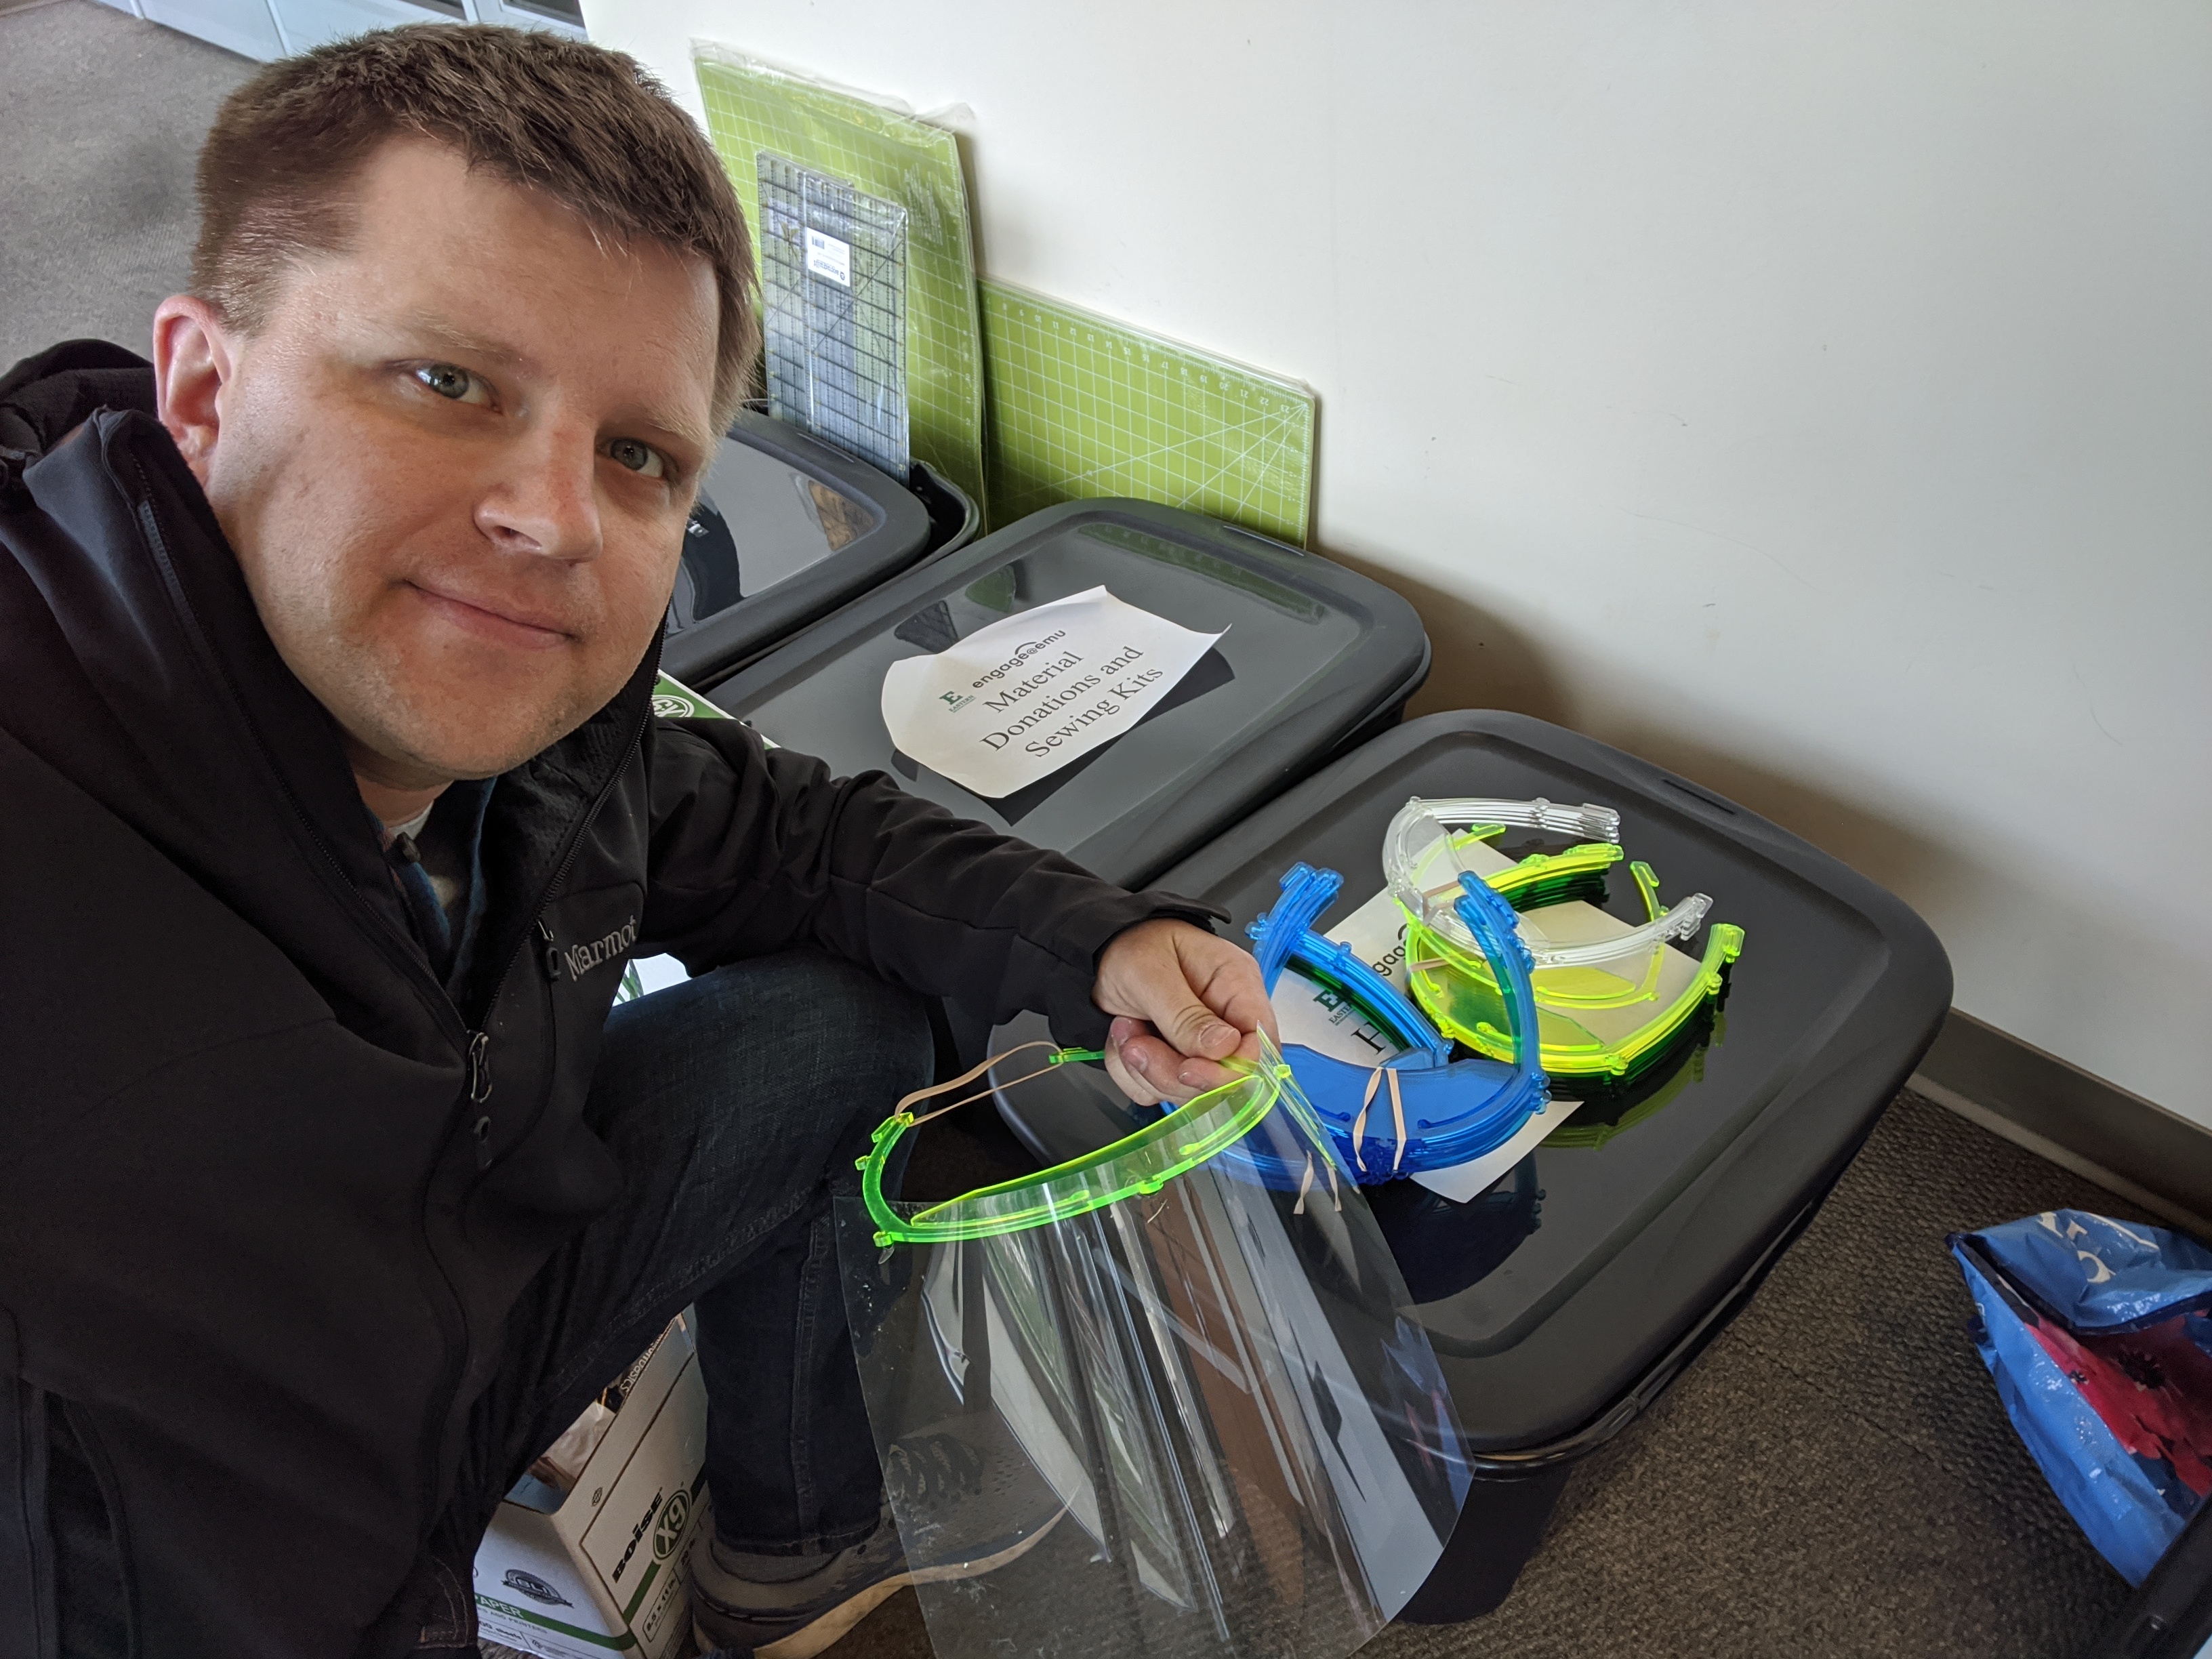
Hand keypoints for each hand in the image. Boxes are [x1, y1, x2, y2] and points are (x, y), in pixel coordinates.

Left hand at [1092, 919, 1278, 1105]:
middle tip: (1135, 1042)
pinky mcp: (1175, 1060)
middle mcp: (1225, 1018)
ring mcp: (1200, 1044)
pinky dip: (1131, 1073)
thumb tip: (1225, 1048)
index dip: (1230, 1069)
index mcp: (1236, 984)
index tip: (1187, 1070)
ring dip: (1144, 1069)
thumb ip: (1185, 1015)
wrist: (1098, 953)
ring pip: (1186, 1090)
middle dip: (1170, 1070)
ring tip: (1124, 1028)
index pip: (1260, 1045)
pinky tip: (1123, 1039)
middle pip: (1223, 1077)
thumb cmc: (1130, 944)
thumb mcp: (1151, 972)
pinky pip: (1157, 1090)